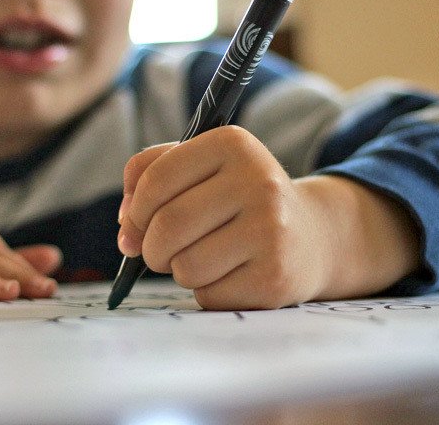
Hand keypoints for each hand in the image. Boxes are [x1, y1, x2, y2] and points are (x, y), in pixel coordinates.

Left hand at [118, 126, 418, 309]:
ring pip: (185, 266)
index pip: (155, 180)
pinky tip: (231, 275)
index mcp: (233, 144)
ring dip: (180, 271)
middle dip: (150, 248)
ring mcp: (271, 231)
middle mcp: (258, 182)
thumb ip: (149, 177)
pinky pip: (208, 295)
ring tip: (204, 259)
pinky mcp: (274, 278)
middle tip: (159, 252)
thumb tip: (126, 230)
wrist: (312, 237)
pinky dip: (207, 291)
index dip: (133, 211)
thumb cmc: (238, 200)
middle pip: (168, 226)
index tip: (134, 226)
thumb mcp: (201, 168)